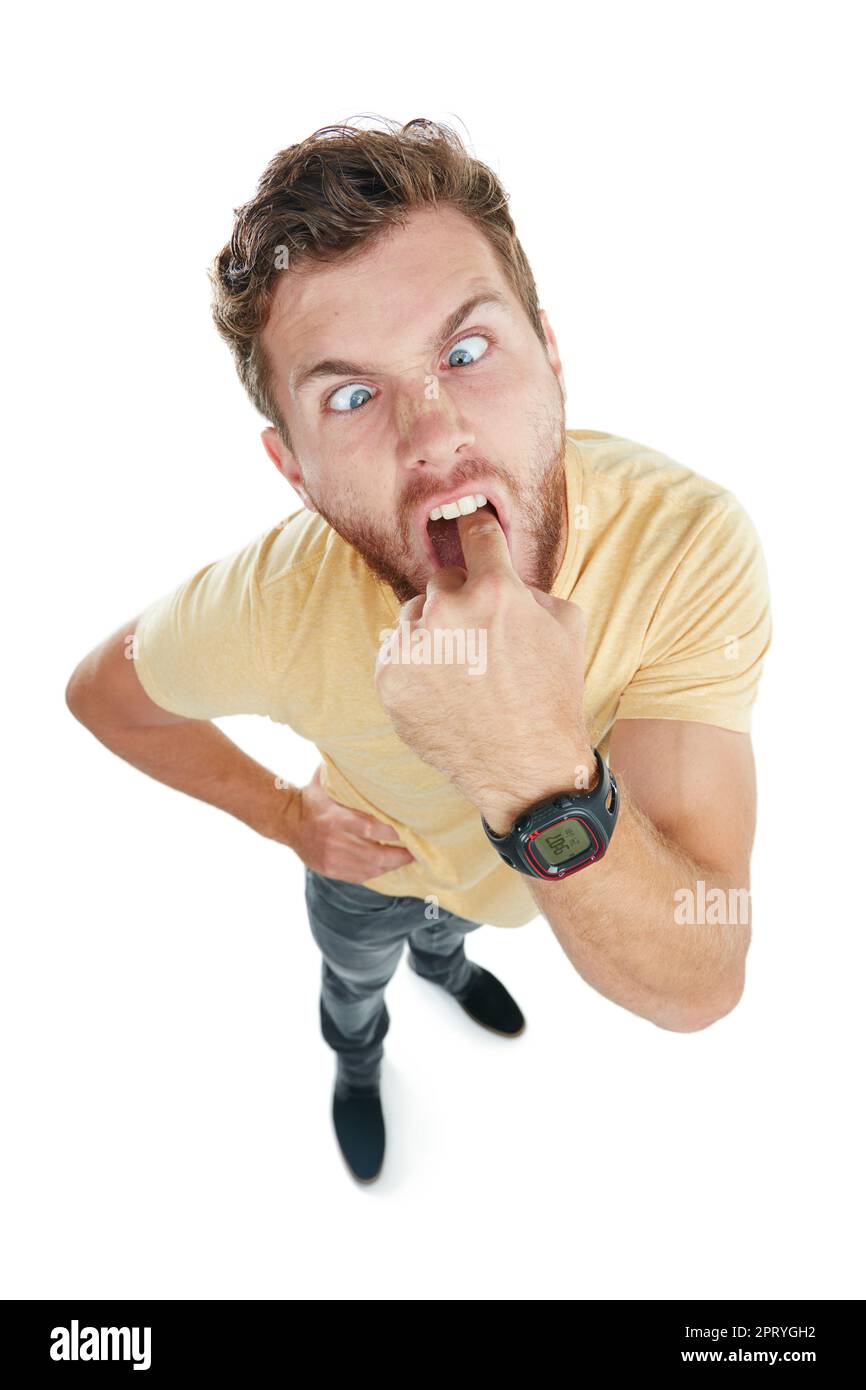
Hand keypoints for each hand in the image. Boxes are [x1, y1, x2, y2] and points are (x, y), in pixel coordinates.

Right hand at [288, 766, 415, 882]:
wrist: (286, 821)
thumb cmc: (313, 797)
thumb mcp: (326, 781)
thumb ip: (345, 774)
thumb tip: (370, 757)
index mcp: (335, 818)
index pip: (370, 828)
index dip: (392, 832)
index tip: (410, 830)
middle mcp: (334, 841)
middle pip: (375, 854)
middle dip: (399, 855)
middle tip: (416, 850)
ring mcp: (332, 859)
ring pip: (370, 869)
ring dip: (391, 865)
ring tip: (407, 858)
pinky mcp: (329, 870)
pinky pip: (360, 877)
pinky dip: (376, 872)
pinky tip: (387, 866)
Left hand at [374, 508, 594, 833]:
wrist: (526, 768)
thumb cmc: (553, 696)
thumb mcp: (567, 624)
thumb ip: (529, 584)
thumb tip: (498, 566)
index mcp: (495, 591)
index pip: (475, 531)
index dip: (476, 527)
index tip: (470, 525)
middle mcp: (447, 612)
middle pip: (441, 579)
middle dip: (459, 600)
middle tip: (482, 639)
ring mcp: (413, 648)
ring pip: (413, 616)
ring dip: (433, 632)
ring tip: (463, 671)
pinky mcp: (389, 680)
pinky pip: (395, 652)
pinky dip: (415, 666)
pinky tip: (444, 690)